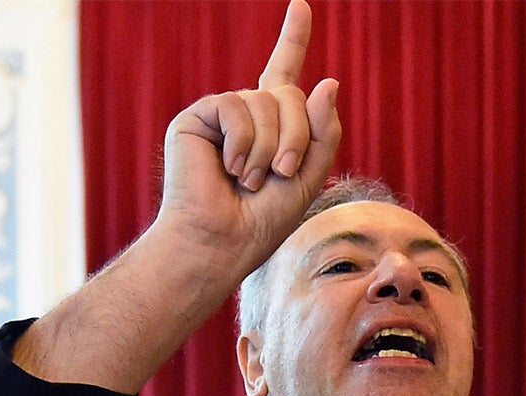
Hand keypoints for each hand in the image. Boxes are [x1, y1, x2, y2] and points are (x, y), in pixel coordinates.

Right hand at [156, 0, 341, 280]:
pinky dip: (241, 142)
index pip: (284, 73)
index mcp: (273, 126)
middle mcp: (247, 115)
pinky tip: (228, 169)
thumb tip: (328, 80)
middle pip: (290, 95)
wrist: (221, 242)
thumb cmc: (262, 221)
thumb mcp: (308, 177)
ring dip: (268, 148)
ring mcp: (222, 114)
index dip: (294, 39)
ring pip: (264, 102)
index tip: (301, 5)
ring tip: (250, 180)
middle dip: (296, 137)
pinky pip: (234, 106)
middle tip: (280, 174)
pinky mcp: (197, 117)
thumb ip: (324, 132)